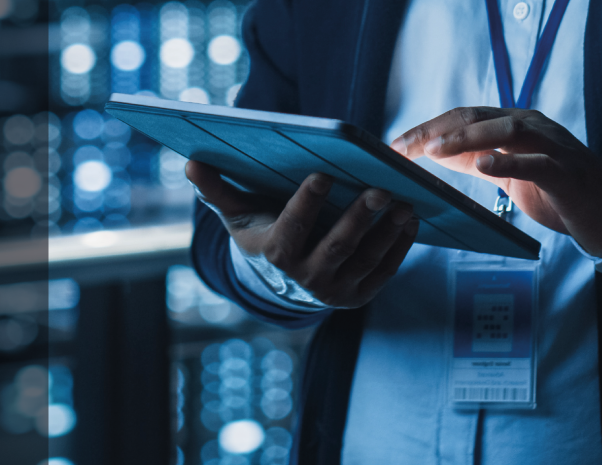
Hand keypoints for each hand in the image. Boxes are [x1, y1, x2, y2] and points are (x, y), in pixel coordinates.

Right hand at [186, 160, 418, 307]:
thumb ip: (217, 190)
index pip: (292, 229)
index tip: (324, 175)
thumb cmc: (261, 232)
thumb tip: (191, 164)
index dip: (306, 203)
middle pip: (337, 247)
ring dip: (387, 232)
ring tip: (404, 203)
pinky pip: (383, 272)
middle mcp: (305, 278)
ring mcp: (335, 291)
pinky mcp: (359, 297)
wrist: (279, 281)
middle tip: (380, 188)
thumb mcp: (238, 214)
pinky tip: (410, 221)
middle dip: (359, 218)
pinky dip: (399, 248)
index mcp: (276, 254)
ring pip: (365, 259)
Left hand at [390, 107, 601, 256]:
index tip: (396, 144)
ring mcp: (552, 146)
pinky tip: (484, 164)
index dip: (428, 128)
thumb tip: (431, 153)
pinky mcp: (566, 172)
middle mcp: (532, 127)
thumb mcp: (508, 172)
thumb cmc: (555, 191)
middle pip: (477, 117)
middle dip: (436, 130)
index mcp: (515, 125)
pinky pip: (537, 162)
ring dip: (466, 138)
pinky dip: (509, 160)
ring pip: (506, 129)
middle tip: (404, 146)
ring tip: (434, 150)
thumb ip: (475, 159)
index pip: (464, 117)